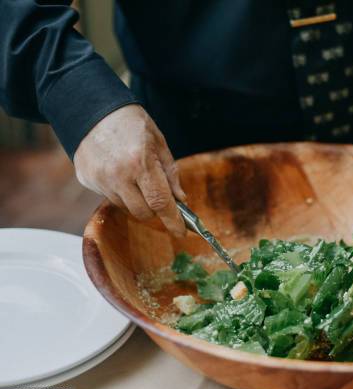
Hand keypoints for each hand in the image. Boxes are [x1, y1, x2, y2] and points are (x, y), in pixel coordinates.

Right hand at [74, 104, 186, 235]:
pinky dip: (120, 192)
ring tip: (136, 176)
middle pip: (143, 212)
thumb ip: (170, 173)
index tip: (181, 232)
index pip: (160, 203)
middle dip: (155, 209)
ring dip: (136, 200)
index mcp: (140, 163)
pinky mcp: (87, 180)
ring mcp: (99, 179)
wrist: (93, 108)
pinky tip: (119, 172)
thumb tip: (180, 201)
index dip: (173, 221)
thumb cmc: (132, 123)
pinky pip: (109, 197)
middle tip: (160, 195)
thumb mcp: (159, 142)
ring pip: (126, 207)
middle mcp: (118, 175)